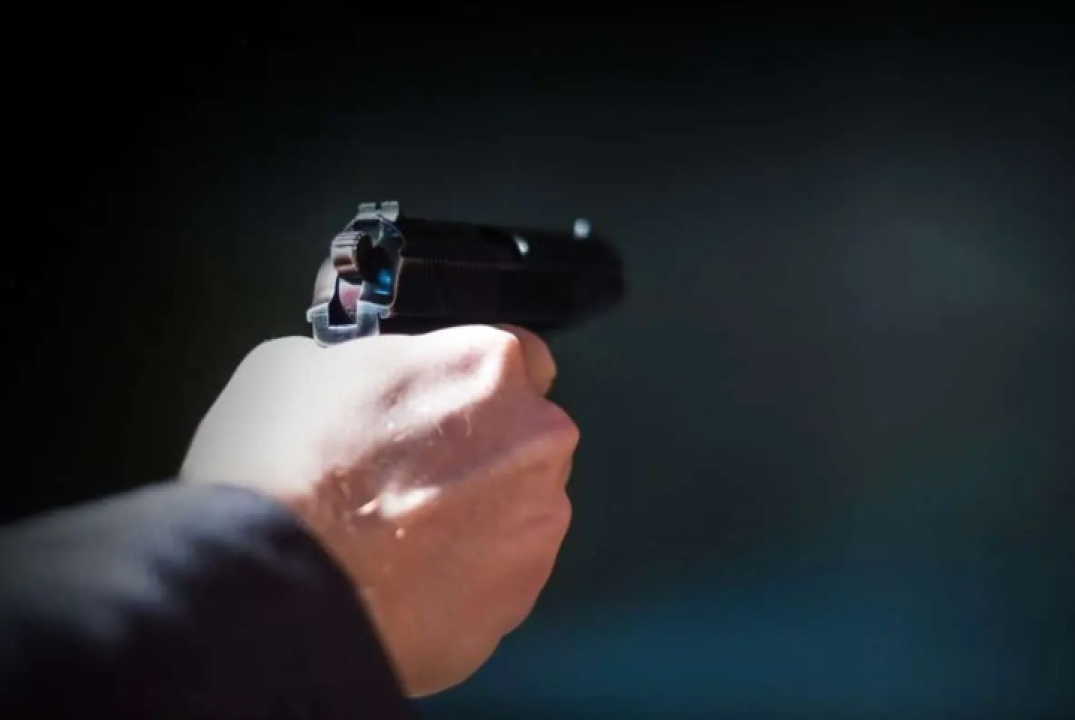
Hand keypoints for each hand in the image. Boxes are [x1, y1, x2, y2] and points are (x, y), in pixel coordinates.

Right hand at [180, 326, 576, 696]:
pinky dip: (469, 575)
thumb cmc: (282, 462)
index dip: (472, 384)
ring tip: (404, 540)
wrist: (277, 588)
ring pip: (521, 508)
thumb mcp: (300, 365)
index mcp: (490, 366)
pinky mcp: (523, 597)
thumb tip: (370, 386)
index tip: (439, 406)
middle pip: (526, 437)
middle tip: (412, 476)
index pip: (519, 359)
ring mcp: (538, 524)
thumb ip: (369, 366)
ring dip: (480, 515)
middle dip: (482, 451)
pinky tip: (411, 581)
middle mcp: (538, 440)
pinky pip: (503, 573)